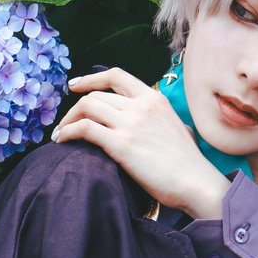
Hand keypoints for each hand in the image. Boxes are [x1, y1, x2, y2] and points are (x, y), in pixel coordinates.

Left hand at [51, 67, 230, 217]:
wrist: (196, 182)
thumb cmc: (188, 163)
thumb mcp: (177, 127)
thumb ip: (159, 118)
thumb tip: (153, 123)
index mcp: (154, 98)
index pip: (116, 75)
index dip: (91, 78)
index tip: (75, 86)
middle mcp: (141, 105)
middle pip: (96, 95)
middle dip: (74, 108)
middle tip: (66, 123)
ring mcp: (131, 124)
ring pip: (86, 107)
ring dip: (68, 120)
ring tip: (61, 134)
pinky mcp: (122, 144)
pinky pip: (84, 129)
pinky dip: (68, 132)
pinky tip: (63, 141)